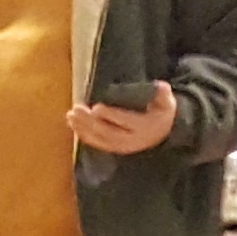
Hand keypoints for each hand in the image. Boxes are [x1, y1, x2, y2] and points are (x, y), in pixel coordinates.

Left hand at [62, 83, 178, 154]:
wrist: (165, 133)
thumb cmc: (162, 112)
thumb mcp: (167, 102)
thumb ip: (163, 95)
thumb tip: (162, 87)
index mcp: (144, 127)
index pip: (125, 122)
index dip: (111, 116)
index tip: (96, 108)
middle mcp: (132, 140)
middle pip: (108, 132)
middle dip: (90, 122)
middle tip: (76, 110)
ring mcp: (123, 146)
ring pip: (101, 139)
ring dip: (83, 128)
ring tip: (70, 116)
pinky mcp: (116, 148)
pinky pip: (98, 144)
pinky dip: (85, 136)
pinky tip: (73, 126)